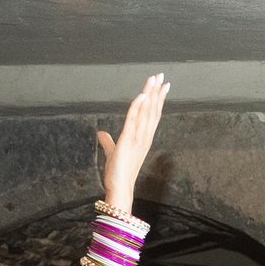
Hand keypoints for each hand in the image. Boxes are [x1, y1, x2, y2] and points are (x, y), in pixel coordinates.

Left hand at [93, 73, 168, 211]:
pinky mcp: (128, 140)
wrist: (120, 188)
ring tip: (155, 79)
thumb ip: (108, 142)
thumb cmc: (118, 173)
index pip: (153, 115)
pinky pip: (134, 120)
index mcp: (143, 138)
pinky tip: (142, 95)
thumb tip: (101, 133)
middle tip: (162, 76)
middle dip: (158, 92)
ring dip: (151, 94)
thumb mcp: (112, 153)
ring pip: (147, 112)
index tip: (163, 86)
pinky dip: (138, 107)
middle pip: (153, 110)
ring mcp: (138, 138)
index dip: (158, 100)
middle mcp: (145, 137)